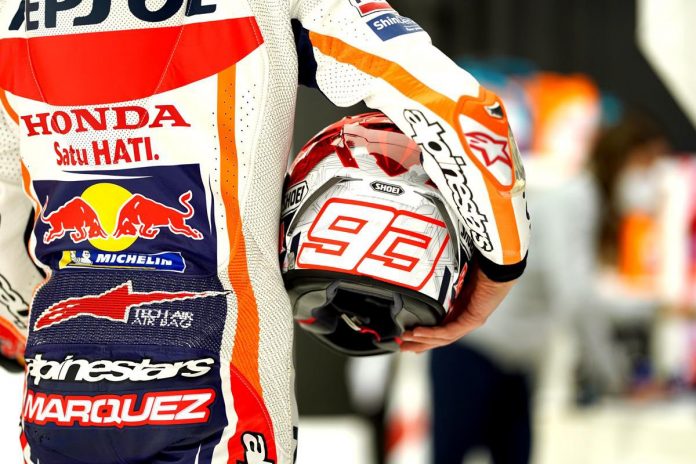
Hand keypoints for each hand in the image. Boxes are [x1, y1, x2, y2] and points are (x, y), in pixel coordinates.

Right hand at [400, 269, 515, 352]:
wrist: (497, 266)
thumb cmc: (479, 266)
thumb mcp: (455, 278)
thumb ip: (442, 283)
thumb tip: (424, 277)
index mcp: (462, 310)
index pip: (441, 329)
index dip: (425, 336)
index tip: (409, 339)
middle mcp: (466, 319)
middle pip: (440, 338)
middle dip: (420, 344)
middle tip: (402, 347)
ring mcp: (470, 321)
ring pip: (443, 338)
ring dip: (423, 340)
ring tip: (405, 341)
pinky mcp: (473, 320)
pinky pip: (449, 330)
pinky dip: (432, 333)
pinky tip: (418, 332)